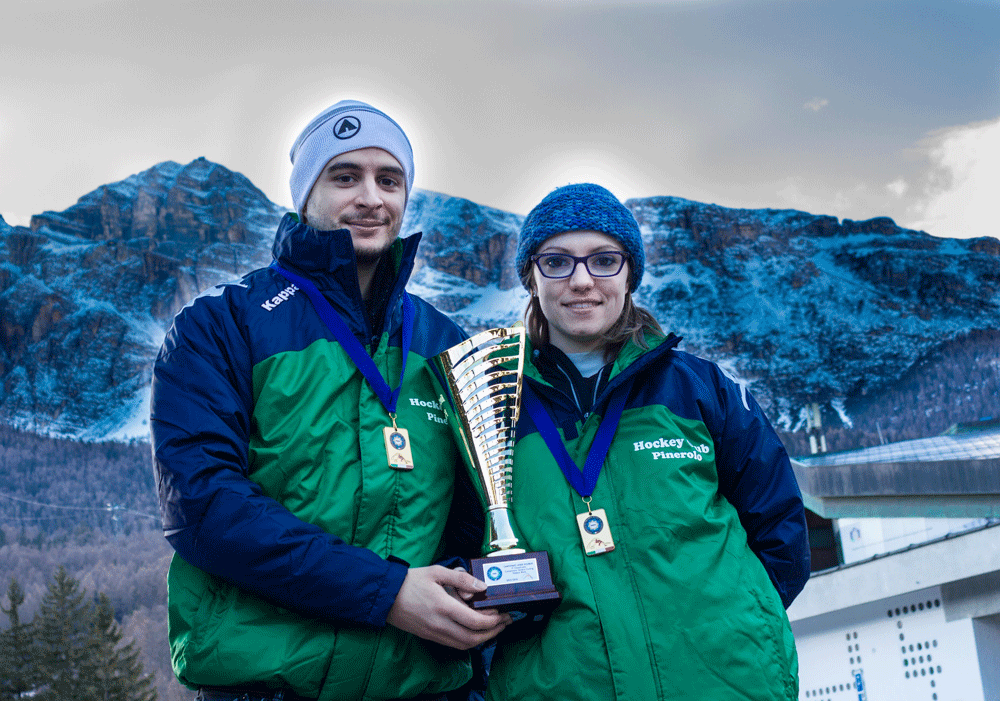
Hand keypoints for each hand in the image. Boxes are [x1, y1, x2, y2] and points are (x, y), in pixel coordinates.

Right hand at [387, 565, 510, 648]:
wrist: (386, 597)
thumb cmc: (411, 581)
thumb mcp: (436, 572)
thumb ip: (461, 578)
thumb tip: (482, 586)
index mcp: (443, 607)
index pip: (475, 621)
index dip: (492, 620)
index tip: (502, 613)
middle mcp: (440, 625)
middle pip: (473, 638)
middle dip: (493, 632)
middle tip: (505, 623)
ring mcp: (434, 633)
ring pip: (464, 645)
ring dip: (482, 639)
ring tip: (494, 628)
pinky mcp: (430, 637)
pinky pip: (454, 644)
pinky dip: (469, 641)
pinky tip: (475, 632)